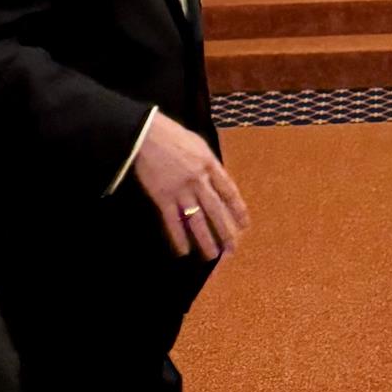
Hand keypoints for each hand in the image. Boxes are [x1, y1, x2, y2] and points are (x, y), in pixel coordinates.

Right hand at [133, 109, 249, 260]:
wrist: (146, 135)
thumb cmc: (173, 136)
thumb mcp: (199, 145)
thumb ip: (210, 164)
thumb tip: (219, 181)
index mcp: (209, 164)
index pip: (229, 191)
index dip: (238, 209)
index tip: (245, 225)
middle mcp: (198, 179)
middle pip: (215, 210)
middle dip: (225, 231)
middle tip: (232, 249)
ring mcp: (180, 190)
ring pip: (196, 219)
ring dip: (205, 239)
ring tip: (212, 256)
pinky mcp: (162, 197)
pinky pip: (172, 221)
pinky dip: (178, 237)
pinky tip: (184, 251)